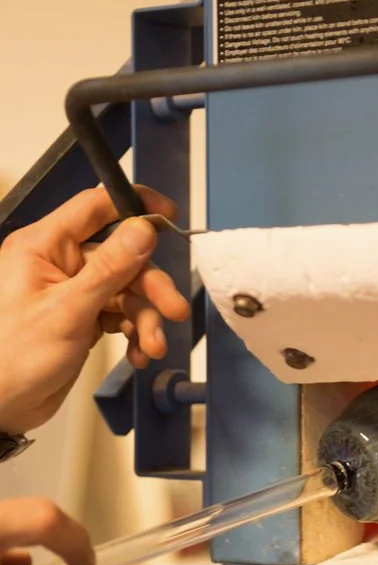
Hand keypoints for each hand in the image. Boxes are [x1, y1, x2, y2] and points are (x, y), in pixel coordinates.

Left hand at [0, 185, 190, 433]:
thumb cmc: (11, 357)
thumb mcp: (68, 310)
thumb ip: (109, 268)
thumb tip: (141, 230)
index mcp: (43, 247)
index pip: (94, 207)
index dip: (133, 207)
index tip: (167, 215)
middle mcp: (58, 264)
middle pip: (122, 258)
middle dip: (151, 287)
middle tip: (174, 310)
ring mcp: (72, 293)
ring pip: (126, 291)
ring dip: (145, 319)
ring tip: (153, 346)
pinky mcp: (81, 319)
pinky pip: (119, 316)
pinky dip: (134, 334)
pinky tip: (138, 354)